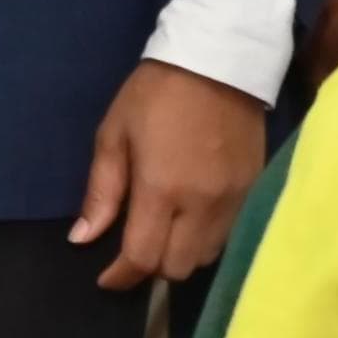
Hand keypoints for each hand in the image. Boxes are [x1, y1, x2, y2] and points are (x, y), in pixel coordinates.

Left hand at [71, 61, 269, 291]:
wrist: (219, 60)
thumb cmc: (156, 94)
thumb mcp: (114, 135)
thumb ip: (102, 192)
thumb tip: (82, 238)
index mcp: (161, 190)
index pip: (143, 258)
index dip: (121, 277)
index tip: (106, 277)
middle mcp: (202, 204)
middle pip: (179, 268)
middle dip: (153, 267)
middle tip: (139, 247)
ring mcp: (234, 199)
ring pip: (208, 256)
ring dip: (183, 254)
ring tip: (168, 234)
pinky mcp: (254, 188)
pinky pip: (231, 233)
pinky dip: (208, 237)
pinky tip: (195, 218)